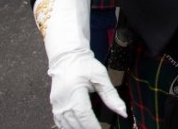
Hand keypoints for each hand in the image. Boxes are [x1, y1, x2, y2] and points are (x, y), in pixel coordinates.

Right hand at [37, 0, 125, 128]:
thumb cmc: (84, 64)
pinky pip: (60, 123)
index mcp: (74, 93)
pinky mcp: (54, 106)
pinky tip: (78, 128)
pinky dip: (69, 127)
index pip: (85, 117)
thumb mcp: (101, 76)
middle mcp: (63, 102)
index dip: (94, 127)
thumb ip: (112, 96)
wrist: (66, 56)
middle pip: (76, 124)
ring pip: (67, 126)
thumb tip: (123, 112)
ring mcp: (57, 105)